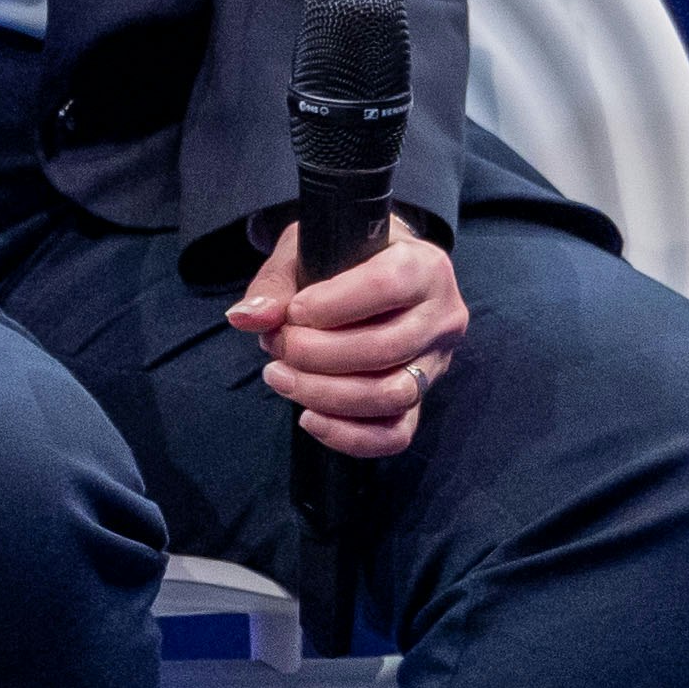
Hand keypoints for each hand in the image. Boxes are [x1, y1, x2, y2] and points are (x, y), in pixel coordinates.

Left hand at [231, 221, 470, 461]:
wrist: (372, 270)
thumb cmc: (338, 256)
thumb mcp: (304, 252)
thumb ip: (275, 284)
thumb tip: (246, 318)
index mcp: (423, 266)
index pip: (385, 287)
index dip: (330, 306)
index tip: (293, 312)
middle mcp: (441, 316)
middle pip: (384, 350)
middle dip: (315, 355)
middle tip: (277, 346)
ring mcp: (436, 362)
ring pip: (391, 395)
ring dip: (324, 394)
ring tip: (280, 376)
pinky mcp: (421, 399)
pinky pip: (395, 433)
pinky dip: (348, 435)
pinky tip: (309, 417)